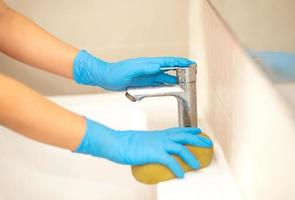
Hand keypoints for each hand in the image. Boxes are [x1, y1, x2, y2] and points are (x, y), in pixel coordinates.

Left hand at [73, 50, 194, 90]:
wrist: (105, 78)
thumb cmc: (115, 73)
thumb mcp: (129, 70)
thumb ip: (143, 68)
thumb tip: (158, 66)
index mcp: (148, 63)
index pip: (168, 62)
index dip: (180, 62)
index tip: (191, 63)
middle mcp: (150, 69)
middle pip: (169, 70)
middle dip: (181, 72)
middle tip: (192, 76)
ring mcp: (147, 76)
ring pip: (165, 79)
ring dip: (175, 81)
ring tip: (185, 86)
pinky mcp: (143, 83)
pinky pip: (157, 86)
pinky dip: (165, 88)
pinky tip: (170, 91)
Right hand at [76, 118, 212, 177]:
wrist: (118, 143)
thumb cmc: (127, 142)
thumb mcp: (143, 140)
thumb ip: (151, 144)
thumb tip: (153, 151)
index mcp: (159, 134)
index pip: (179, 130)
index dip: (190, 130)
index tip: (198, 131)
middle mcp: (162, 137)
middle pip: (185, 136)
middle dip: (197, 140)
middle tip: (206, 144)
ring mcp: (159, 145)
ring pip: (181, 149)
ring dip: (191, 157)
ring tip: (197, 165)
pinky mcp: (155, 154)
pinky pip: (171, 162)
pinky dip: (178, 169)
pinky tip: (181, 175)